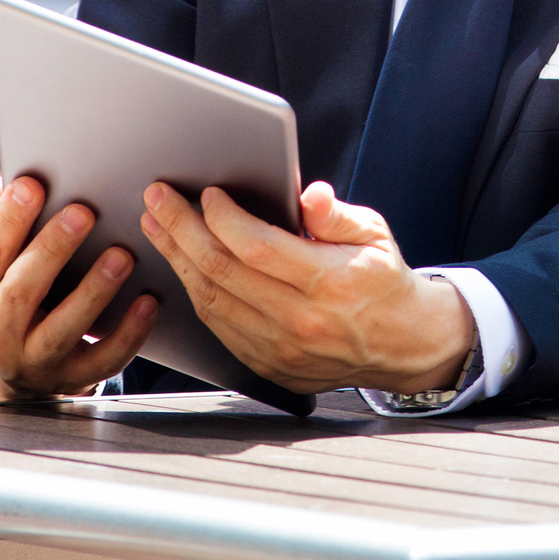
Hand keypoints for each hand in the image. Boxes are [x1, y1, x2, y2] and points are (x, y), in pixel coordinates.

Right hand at [0, 173, 158, 400]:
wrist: (11, 377)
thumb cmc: (5, 302)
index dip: (7, 219)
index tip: (33, 184)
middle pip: (21, 292)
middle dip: (52, 249)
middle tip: (83, 212)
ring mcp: (33, 363)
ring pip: (63, 328)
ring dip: (94, 290)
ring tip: (122, 255)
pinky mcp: (70, 379)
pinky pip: (102, 360)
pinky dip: (128, 333)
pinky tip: (148, 301)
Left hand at [141, 180, 474, 394]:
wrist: (401, 344)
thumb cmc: (382, 279)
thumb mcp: (374, 234)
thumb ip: (336, 214)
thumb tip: (308, 195)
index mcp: (330, 282)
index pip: (259, 248)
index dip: (225, 218)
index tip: (208, 193)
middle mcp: (301, 320)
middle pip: (222, 272)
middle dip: (182, 229)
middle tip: (157, 198)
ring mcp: (280, 349)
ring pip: (211, 301)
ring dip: (177, 259)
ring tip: (158, 226)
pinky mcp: (267, 365)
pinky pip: (218, 326)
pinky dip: (195, 291)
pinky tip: (182, 263)